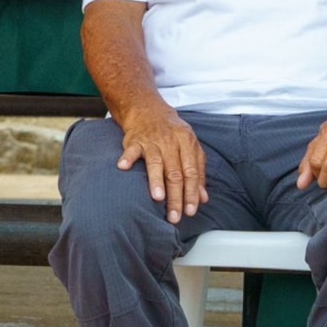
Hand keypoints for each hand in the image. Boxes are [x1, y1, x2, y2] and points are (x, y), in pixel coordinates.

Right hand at [116, 105, 208, 223]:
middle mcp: (171, 142)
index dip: (192, 193)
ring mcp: (152, 141)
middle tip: (174, 216)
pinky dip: (127, 158)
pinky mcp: (135, 140)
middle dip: (176, 196)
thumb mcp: (190, 147)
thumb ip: (198, 172)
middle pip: (175, 173)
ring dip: (157, 180)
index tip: (190, 211)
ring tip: (158, 198)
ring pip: (156, 163)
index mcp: (187, 143)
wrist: (148, 110)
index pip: (192, 172)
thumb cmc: (172, 133)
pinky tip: (123, 167)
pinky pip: (131, 150)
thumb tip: (203, 198)